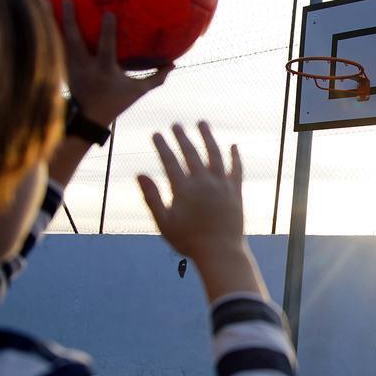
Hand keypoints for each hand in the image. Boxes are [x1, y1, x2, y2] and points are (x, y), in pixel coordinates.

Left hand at [51, 0, 172, 125]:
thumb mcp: (138, 91)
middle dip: (70, 20)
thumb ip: (156, 77)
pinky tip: (41, 15)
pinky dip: (48, 30)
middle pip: (74, 41)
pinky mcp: (63, 67)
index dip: (107, 31)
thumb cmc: (115, 102)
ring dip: (50, 20)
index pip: (106, 48)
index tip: (108, 12)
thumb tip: (174, 63)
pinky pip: (54, 45)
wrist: (88, 119)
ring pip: (58, 40)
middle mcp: (85, 66)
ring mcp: (71, 67)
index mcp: (104, 70)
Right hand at [137, 122, 244, 263]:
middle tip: (176, 124)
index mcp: (184, 189)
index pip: (170, 161)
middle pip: (191, 153)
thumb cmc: (189, 241)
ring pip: (214, 154)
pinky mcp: (236, 191)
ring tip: (202, 123)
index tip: (156, 134)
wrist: (220, 252)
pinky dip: (234, 156)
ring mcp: (222, 185)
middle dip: (182, 137)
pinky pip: (236, 169)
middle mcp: (203, 182)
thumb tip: (139, 174)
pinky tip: (233, 145)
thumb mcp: (164, 222)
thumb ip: (152, 197)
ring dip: (207, 137)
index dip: (162, 146)